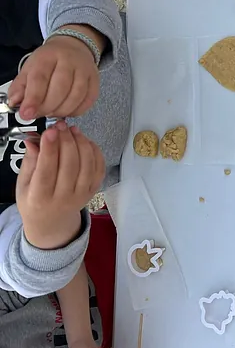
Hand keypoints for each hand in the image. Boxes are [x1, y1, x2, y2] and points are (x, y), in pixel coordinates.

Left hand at [8, 27, 102, 120]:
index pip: (40, 78)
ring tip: (52, 112)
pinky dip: (76, 111)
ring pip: (76, 96)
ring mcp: (85, 70)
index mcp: (48, 55)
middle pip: (60, 88)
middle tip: (39, 114)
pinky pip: (88, 100)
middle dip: (48, 107)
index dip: (33, 99)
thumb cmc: (50, 60)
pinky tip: (66, 110)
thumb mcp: (29, 68)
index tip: (26, 114)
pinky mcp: (95, 80)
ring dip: (62, 110)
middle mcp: (70, 60)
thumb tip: (15, 102)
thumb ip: (20, 86)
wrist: (74, 47)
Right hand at [17, 123, 104, 249]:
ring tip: (73, 130)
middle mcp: (63, 199)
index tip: (50, 131)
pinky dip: (94, 151)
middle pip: (69, 166)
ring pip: (87, 165)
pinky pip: (99, 168)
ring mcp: (81, 195)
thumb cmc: (34, 200)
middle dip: (66, 141)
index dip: (49, 150)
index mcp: (40, 199)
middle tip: (61, 125)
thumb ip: (30, 162)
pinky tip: (85, 141)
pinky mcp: (94, 191)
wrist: (52, 222)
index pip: (46, 172)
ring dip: (81, 143)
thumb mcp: (23, 185)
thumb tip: (33, 139)